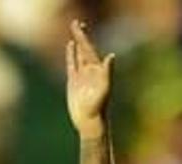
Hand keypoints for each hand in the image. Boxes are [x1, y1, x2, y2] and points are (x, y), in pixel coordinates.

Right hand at [65, 21, 113, 138]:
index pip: (90, 50)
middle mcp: (91, 71)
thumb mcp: (104, 88)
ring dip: (77, 43)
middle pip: (85, 49)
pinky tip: (70, 46)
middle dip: (80, 36)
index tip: (80, 27)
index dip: (85, 38)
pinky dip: (71, 55)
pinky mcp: (74, 82)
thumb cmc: (99, 108)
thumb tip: (111, 56)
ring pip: (79, 55)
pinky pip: (72, 65)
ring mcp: (82, 76)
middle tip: (76, 23)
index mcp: (98, 70)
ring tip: (75, 30)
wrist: (90, 122)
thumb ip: (108, 72)